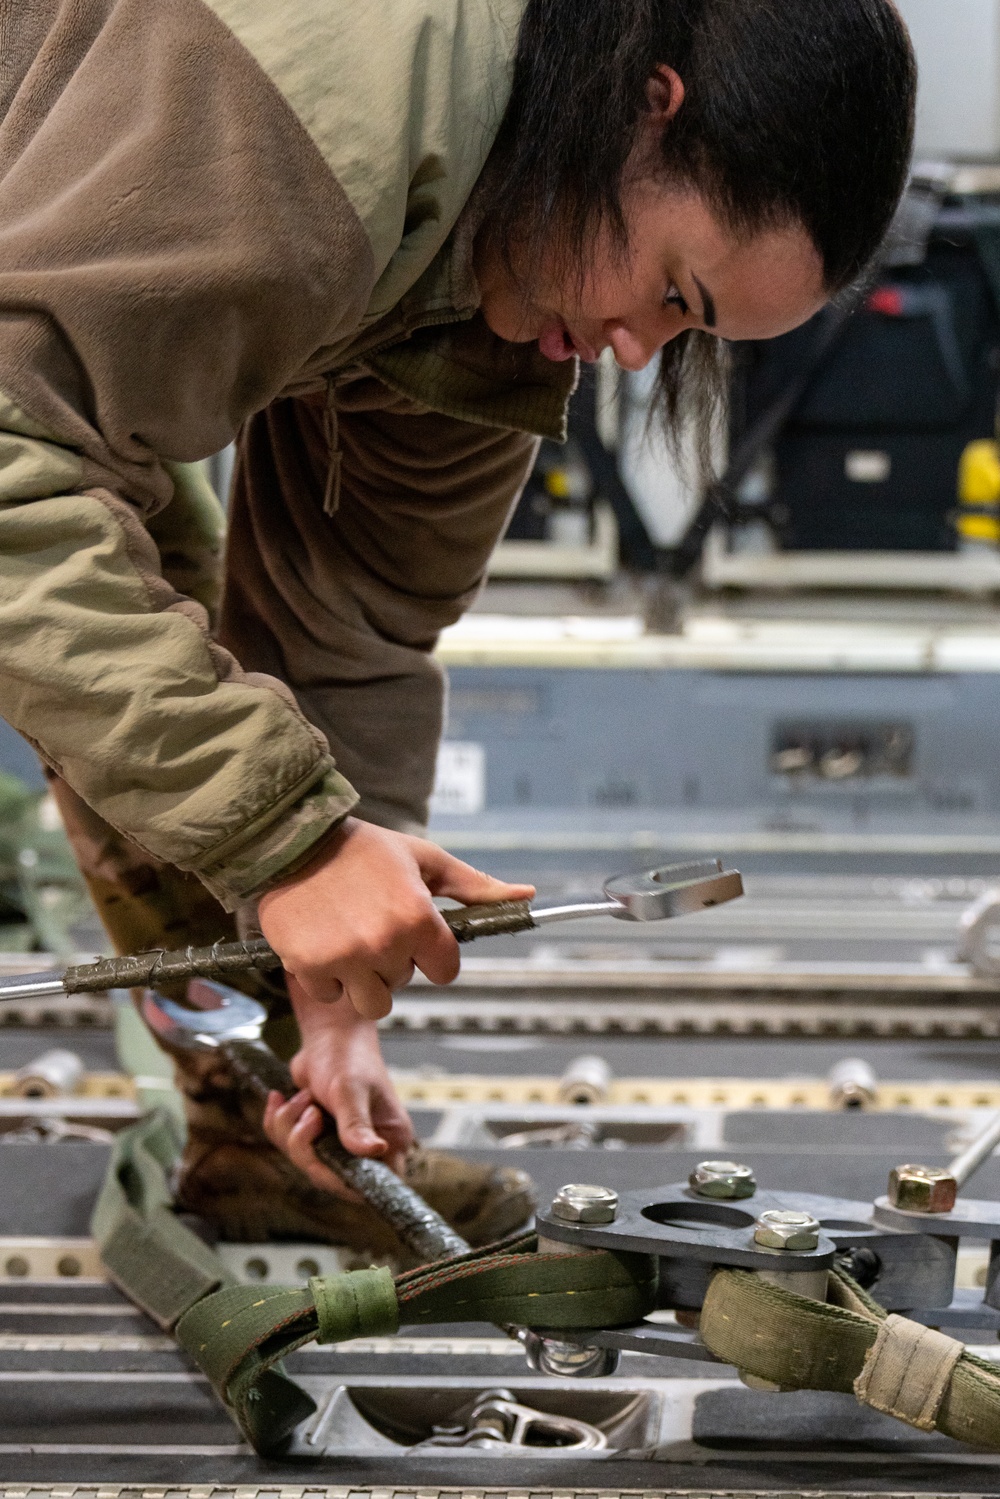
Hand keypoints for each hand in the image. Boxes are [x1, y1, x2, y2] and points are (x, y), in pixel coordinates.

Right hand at [258, 816, 533, 1019]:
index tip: (417, 937)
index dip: (434, 955)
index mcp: (418, 917)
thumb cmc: (364, 850)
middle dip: (394, 960)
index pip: (446, 970)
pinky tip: (323, 941)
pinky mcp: (309, 966)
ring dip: (364, 979)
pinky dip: (327, 976)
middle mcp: (384, 942)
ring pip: (372, 1002)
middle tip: (373, 923)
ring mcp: (345, 958)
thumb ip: (474, 887)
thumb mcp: (425, 859)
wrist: (292, 841)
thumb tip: (528, 897)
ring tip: (351, 940)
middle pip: (405, 984)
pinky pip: (331, 995)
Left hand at [262, 981, 413, 1198]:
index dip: (345, 1181)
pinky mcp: (316, 1131)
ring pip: (303, 1158)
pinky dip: (278, 1123)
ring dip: (290, 1129)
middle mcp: (366, 1144)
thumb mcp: (350, 1090)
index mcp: (388, 1138)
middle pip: (329, 1174)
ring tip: (301, 1098)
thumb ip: (356, 1124)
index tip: (323, 1156)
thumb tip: (375, 1151)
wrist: (328, 1033)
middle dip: (306, 1145)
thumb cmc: (348, 1056)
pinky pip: (288, 1144)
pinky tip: (280, 1098)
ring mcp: (339, 1139)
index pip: (375, 1183)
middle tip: (309, 1114)